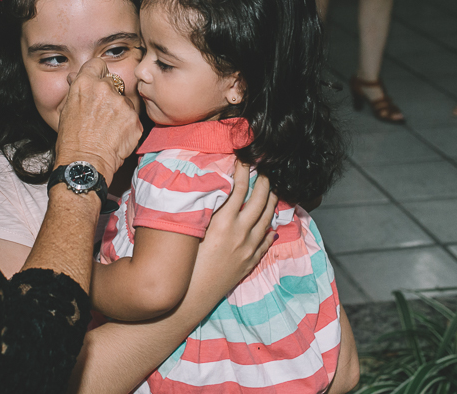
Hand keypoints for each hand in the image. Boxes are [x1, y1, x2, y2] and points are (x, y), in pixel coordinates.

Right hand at [56, 58, 142, 185]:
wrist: (85, 163)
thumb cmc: (71, 140)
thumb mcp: (66, 110)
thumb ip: (76, 90)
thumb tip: (75, 78)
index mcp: (85, 83)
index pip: (98, 64)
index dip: (98, 74)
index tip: (98, 83)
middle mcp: (105, 88)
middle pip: (114, 82)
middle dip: (110, 94)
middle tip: (102, 112)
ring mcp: (122, 103)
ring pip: (125, 100)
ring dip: (119, 110)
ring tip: (108, 128)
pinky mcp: (134, 119)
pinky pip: (133, 117)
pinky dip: (127, 125)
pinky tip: (116, 136)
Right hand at [193, 165, 277, 296]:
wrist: (192, 295)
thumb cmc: (185, 261)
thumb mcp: (192, 230)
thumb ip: (204, 211)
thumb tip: (212, 191)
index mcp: (223, 222)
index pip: (239, 189)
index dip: (243, 172)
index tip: (245, 161)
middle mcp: (240, 233)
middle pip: (258, 201)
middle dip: (264, 182)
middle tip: (265, 171)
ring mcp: (248, 248)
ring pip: (266, 220)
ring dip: (271, 202)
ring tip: (272, 190)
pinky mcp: (249, 261)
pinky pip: (265, 242)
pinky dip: (269, 230)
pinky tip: (270, 224)